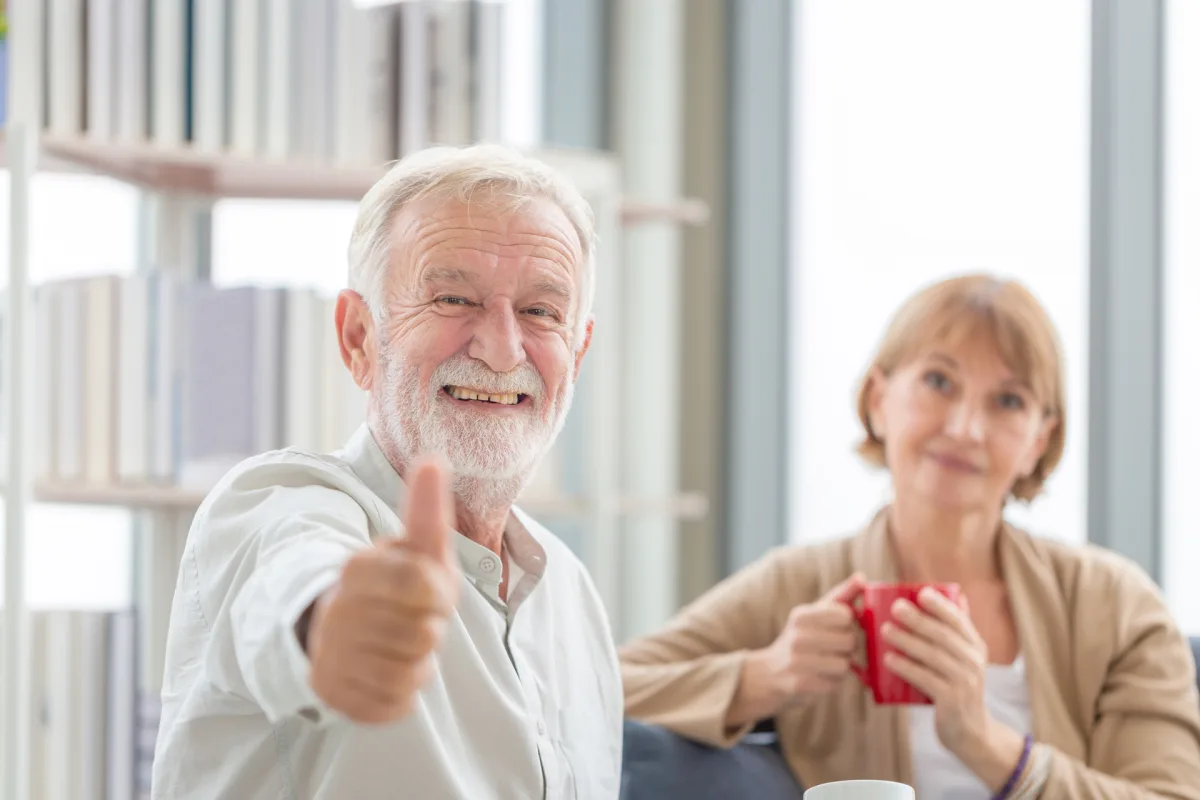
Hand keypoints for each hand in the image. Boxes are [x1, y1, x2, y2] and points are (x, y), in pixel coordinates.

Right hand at [307, 455, 460, 723]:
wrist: (336, 626)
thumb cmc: (390, 583)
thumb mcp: (413, 546)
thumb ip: (425, 510)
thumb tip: (434, 461)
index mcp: (355, 569)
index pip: (423, 587)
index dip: (438, 593)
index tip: (428, 589)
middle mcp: (335, 614)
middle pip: (423, 635)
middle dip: (430, 629)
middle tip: (414, 620)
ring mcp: (329, 658)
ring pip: (409, 674)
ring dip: (418, 663)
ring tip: (402, 644)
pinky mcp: (332, 696)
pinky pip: (393, 706)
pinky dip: (401, 693)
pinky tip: (388, 671)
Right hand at [756, 573, 867, 707]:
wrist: (770, 672)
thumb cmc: (801, 637)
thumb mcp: (815, 613)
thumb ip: (842, 596)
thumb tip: (862, 577)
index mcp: (801, 615)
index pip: (846, 614)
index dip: (848, 622)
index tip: (838, 625)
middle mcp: (797, 637)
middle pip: (850, 640)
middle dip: (848, 646)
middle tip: (835, 647)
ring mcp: (798, 662)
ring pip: (846, 663)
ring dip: (842, 665)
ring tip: (828, 662)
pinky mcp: (802, 684)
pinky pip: (836, 683)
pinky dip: (833, 681)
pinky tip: (820, 676)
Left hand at [881, 589, 1006, 752]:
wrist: (970, 731)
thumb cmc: (958, 687)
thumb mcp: (965, 658)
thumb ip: (958, 631)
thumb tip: (956, 595)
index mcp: (976, 647)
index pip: (960, 621)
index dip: (941, 606)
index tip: (922, 592)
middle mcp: (974, 662)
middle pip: (944, 636)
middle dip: (919, 620)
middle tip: (896, 607)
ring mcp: (965, 682)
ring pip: (934, 656)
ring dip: (908, 641)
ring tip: (885, 630)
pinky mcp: (952, 701)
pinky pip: (927, 680)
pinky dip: (907, 668)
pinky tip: (889, 660)